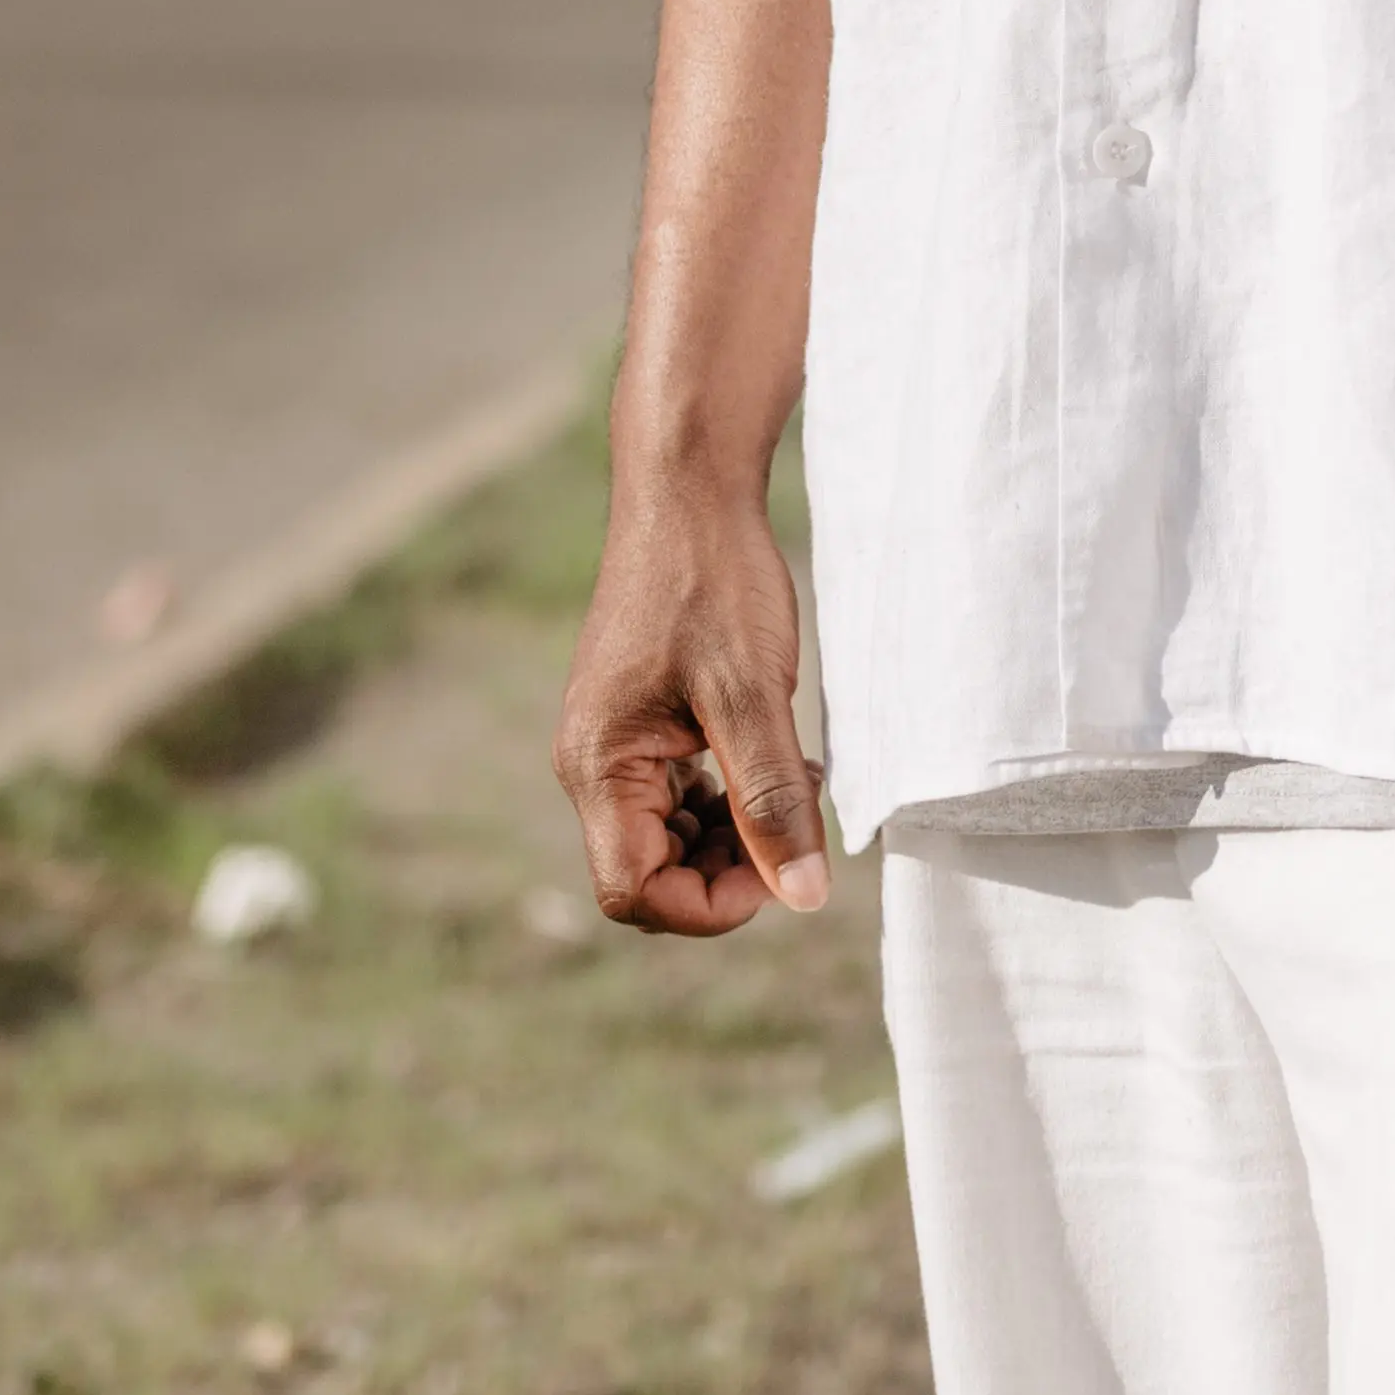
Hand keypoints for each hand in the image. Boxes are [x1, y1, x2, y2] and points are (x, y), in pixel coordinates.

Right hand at [554, 478, 833, 936]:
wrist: (689, 491)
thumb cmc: (713, 580)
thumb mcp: (754, 696)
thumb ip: (773, 800)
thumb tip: (801, 896)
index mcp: (601, 765)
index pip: (633, 891)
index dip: (709, 904)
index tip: (779, 863)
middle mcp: (594, 763)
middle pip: (649, 872)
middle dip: (727, 868)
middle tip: (796, 818)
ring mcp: (615, 741)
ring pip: (667, 837)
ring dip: (733, 833)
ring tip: (795, 782)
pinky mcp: (641, 721)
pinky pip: (677, 794)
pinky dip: (728, 796)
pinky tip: (776, 758)